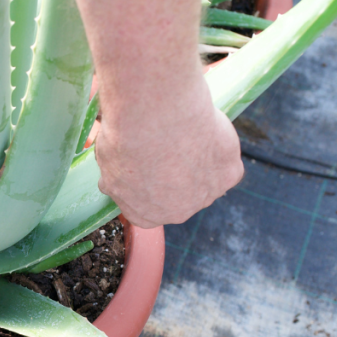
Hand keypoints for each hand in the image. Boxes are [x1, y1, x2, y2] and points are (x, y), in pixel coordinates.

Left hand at [94, 83, 242, 228]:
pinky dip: (219, 146)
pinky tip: (204, 130)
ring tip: (183, 131)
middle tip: (167, 142)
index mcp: (144, 216)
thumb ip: (116, 177)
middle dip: (174, 171)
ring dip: (197, 158)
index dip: (149, 181)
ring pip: (205, 177)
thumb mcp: (106, 164)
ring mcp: (206, 196)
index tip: (149, 161)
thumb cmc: (125, 139)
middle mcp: (177, 213)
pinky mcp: (229, 175)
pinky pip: (226, 160)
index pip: (148, 205)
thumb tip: (113, 180)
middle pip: (179, 193)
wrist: (155, 120)